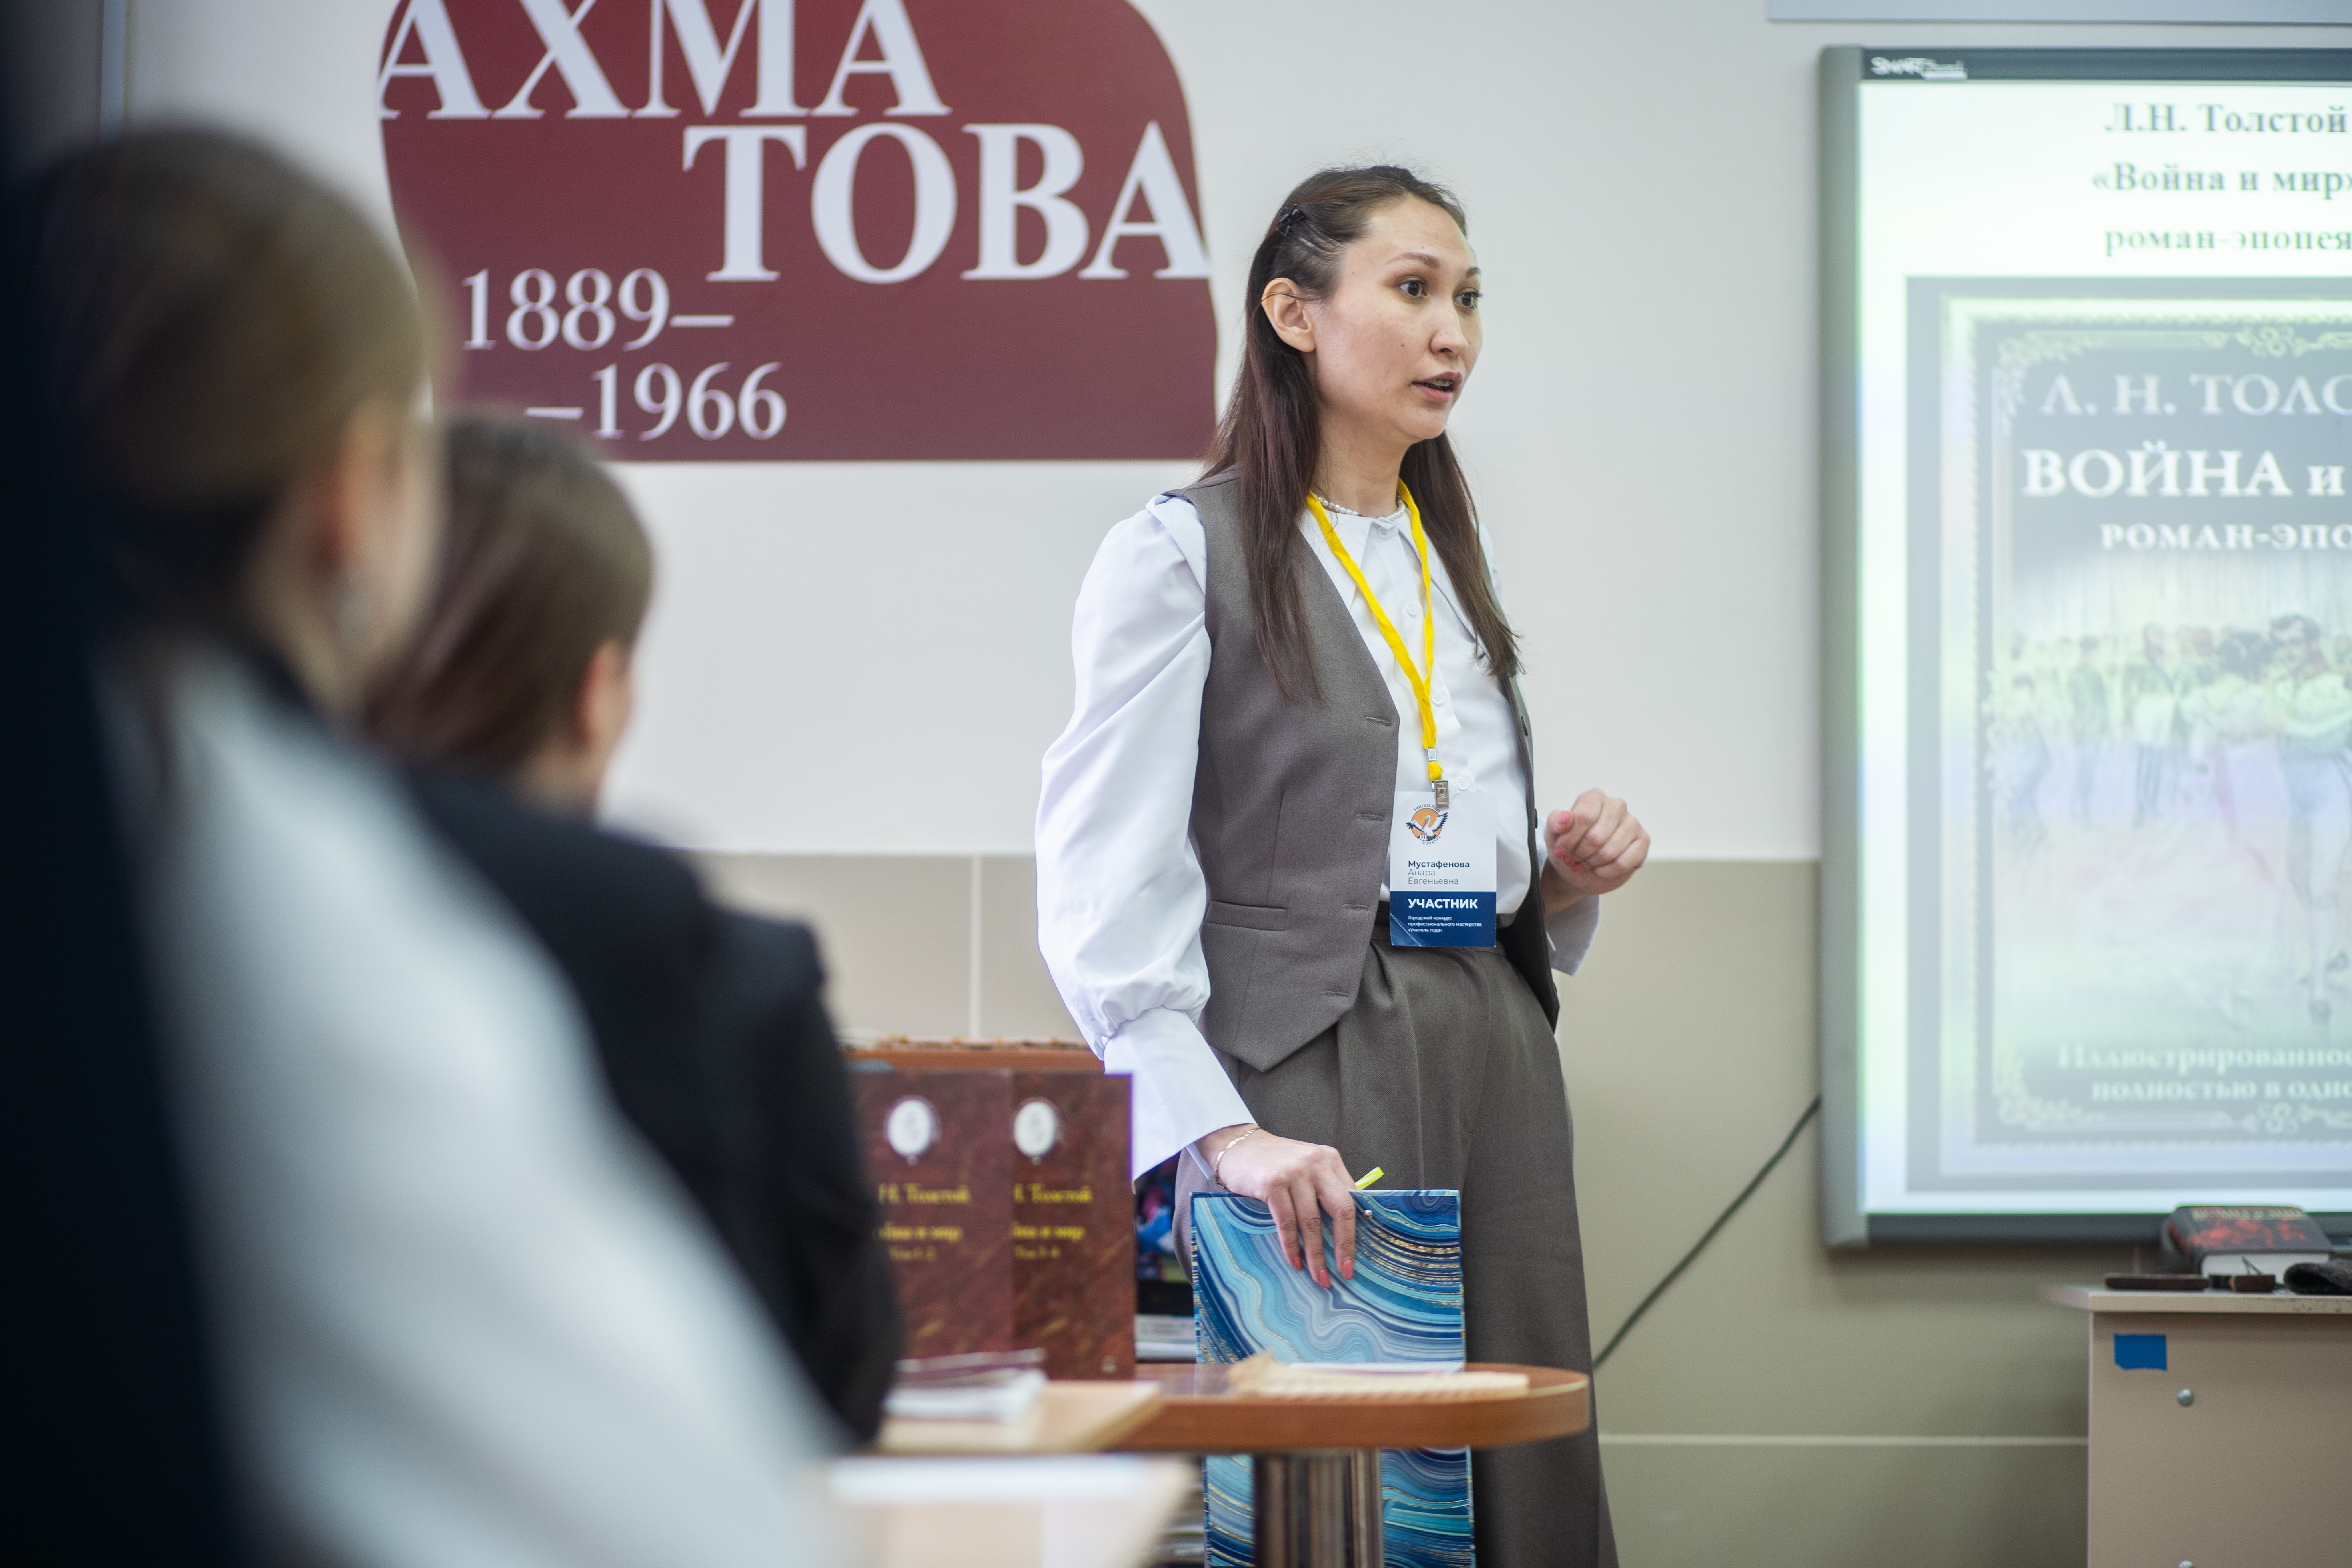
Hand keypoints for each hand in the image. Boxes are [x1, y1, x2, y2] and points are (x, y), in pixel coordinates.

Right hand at [1194, 1125, 1355, 1285]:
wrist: (1237, 1145)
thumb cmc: (1274, 1163)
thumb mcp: (1305, 1167)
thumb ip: (1323, 1189)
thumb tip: (1342, 1231)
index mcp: (1330, 1159)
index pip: (1352, 1199)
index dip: (1355, 1231)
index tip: (1354, 1257)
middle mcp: (1316, 1163)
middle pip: (1340, 1210)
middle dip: (1344, 1246)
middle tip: (1344, 1273)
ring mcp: (1294, 1171)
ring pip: (1312, 1221)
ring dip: (1316, 1254)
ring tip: (1319, 1276)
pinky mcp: (1272, 1182)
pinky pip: (1287, 1222)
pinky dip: (1292, 1246)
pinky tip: (1295, 1261)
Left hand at [1543, 788, 1649, 905]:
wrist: (1579, 869)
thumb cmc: (1569, 847)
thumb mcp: (1553, 834)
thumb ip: (1555, 822)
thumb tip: (1566, 818)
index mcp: (1594, 798)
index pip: (1583, 817)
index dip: (1569, 840)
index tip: (1561, 850)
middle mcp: (1616, 806)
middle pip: (1596, 837)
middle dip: (1580, 854)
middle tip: (1573, 858)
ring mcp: (1632, 823)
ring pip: (1609, 851)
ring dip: (1592, 863)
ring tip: (1586, 862)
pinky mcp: (1643, 841)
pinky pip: (1624, 863)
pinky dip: (1607, 871)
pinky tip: (1600, 869)